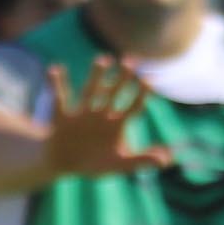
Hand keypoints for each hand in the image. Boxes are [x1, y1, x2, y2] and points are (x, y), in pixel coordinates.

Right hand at [41, 54, 177, 180]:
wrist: (63, 166)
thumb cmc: (95, 164)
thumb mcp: (120, 164)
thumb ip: (142, 160)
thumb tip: (168, 158)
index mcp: (117, 125)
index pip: (133, 106)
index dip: (142, 94)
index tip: (150, 78)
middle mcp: (101, 115)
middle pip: (114, 93)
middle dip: (122, 78)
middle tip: (131, 60)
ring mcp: (82, 114)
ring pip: (91, 91)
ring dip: (97, 76)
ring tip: (104, 59)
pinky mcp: (62, 117)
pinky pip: (59, 98)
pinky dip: (57, 84)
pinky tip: (56, 68)